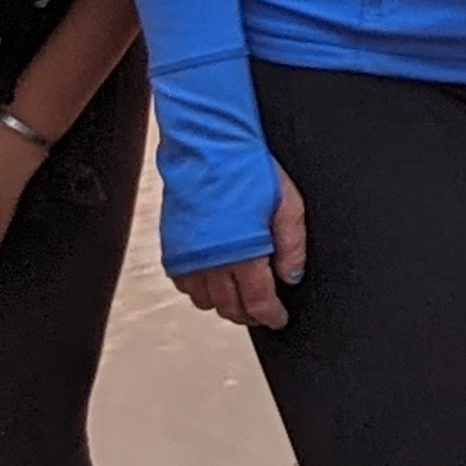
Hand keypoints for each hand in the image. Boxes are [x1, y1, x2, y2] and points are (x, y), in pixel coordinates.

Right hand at [172, 167, 311, 328]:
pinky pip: (184, 285)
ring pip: (205, 302)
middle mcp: (212, 262)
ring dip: (224, 304)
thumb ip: (292, 245)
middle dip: (249, 314)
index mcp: (243, 254)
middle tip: (262, 310)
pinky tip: (213, 279)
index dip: (271, 316)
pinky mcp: (172, 248)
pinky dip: (200, 290)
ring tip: (239, 296)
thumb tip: (292, 275)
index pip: (258, 303)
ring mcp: (188, 257)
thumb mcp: (287, 203)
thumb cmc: (245, 167)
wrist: (207, 146)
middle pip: (230, 308)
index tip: (278, 319)